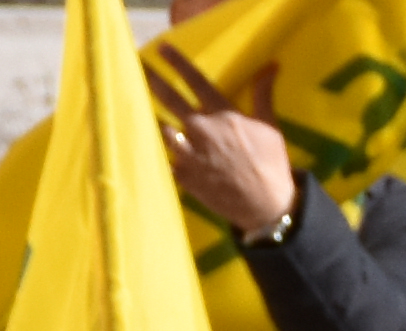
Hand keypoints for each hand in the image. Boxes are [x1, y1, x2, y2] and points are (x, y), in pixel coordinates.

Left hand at [143, 48, 302, 237]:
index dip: (177, 62)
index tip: (162, 48)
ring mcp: (190, 154)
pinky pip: (163, 160)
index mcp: (223, 114)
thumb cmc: (270, 164)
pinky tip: (144, 146)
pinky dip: (156, 153)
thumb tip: (272, 66)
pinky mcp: (184, 177)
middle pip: (169, 99)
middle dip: (152, 80)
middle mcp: (203, 130)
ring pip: (161, 128)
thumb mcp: (270, 126)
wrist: (265, 206)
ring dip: (149, 117)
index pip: (195, 80)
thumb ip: (263, 94)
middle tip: (137, 67)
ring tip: (134, 107)